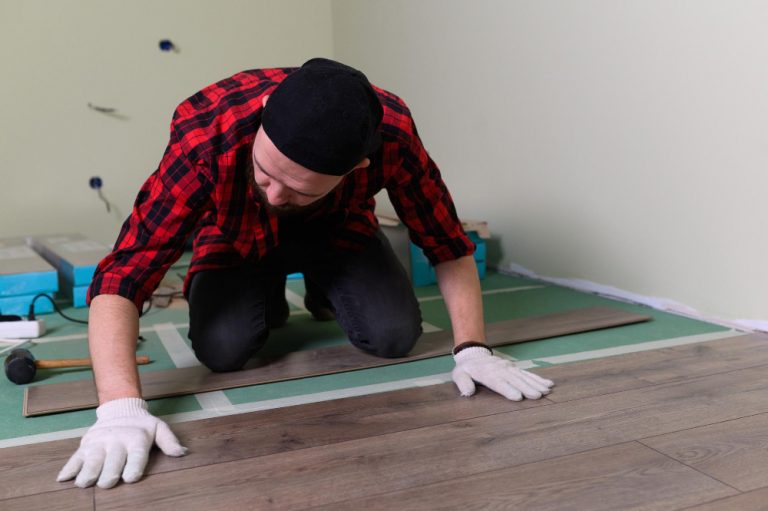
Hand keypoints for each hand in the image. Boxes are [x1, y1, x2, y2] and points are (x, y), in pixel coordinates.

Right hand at [57, 397, 187, 488]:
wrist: (121, 408)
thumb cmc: (142, 425)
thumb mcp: (159, 428)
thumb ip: (169, 441)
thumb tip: (182, 453)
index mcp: (136, 438)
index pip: (136, 454)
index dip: (133, 465)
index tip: (130, 478)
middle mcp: (117, 440)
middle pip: (113, 458)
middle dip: (109, 471)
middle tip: (107, 483)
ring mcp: (99, 443)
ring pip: (93, 458)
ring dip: (87, 471)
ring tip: (84, 483)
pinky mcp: (86, 445)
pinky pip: (76, 457)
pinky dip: (69, 467)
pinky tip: (63, 478)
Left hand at [452, 346, 553, 399]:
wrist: (474, 354)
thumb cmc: (466, 369)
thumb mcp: (459, 374)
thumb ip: (463, 382)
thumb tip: (468, 392)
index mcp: (487, 374)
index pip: (498, 382)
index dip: (508, 389)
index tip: (518, 397)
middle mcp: (500, 370)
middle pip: (514, 380)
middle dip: (526, 388)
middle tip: (538, 395)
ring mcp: (509, 368)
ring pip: (523, 376)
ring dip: (536, 383)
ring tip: (546, 390)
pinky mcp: (514, 368)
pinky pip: (527, 373)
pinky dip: (538, 378)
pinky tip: (548, 383)